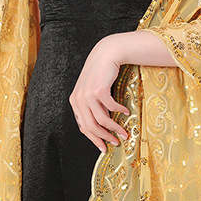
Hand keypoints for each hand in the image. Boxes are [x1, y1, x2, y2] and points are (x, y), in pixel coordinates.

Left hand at [69, 35, 129, 152]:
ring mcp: (87, 95)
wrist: (105, 54)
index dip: (94, 139)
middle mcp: (78, 99)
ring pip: (101, 120)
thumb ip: (93, 106)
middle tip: (116, 142)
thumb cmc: (100, 73)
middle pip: (91, 127)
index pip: (83, 126)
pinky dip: (119, 111)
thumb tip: (103, 125)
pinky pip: (111, 107)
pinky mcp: (99, 90)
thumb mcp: (92, 90)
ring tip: (124, 132)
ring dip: (114, 128)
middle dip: (105, 137)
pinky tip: (126, 111)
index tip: (104, 146)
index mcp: (75, 102)